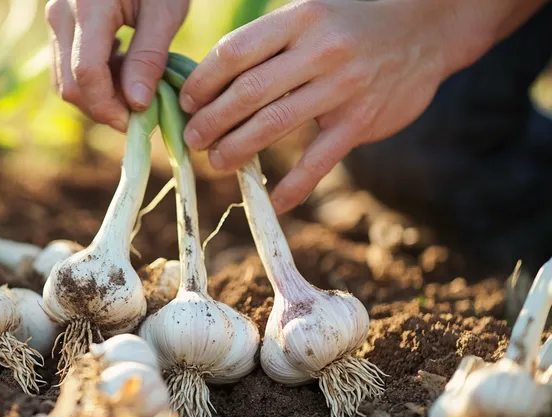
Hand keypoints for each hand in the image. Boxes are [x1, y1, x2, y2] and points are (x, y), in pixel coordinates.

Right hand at [46, 0, 189, 130]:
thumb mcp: (166, 11)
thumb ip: (150, 57)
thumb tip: (137, 104)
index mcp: (88, 8)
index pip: (86, 75)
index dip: (110, 107)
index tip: (139, 120)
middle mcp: (60, 15)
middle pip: (70, 86)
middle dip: (104, 108)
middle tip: (140, 110)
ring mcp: (54, 19)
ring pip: (64, 81)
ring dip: (98, 97)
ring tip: (134, 86)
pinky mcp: (57, 25)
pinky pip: (65, 67)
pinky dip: (92, 81)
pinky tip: (121, 69)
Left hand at [179, 0, 511, 213]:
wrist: (426, 29)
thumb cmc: (352, 23)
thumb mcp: (310, 14)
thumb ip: (268, 42)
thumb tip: (210, 81)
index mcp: (298, 19)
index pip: (235, 52)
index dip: (203, 81)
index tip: (186, 101)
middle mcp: (319, 50)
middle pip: (248, 92)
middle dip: (212, 120)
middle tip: (193, 140)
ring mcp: (343, 86)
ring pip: (275, 124)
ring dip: (238, 148)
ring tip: (217, 161)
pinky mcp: (361, 120)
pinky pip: (319, 160)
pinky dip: (294, 186)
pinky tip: (275, 203)